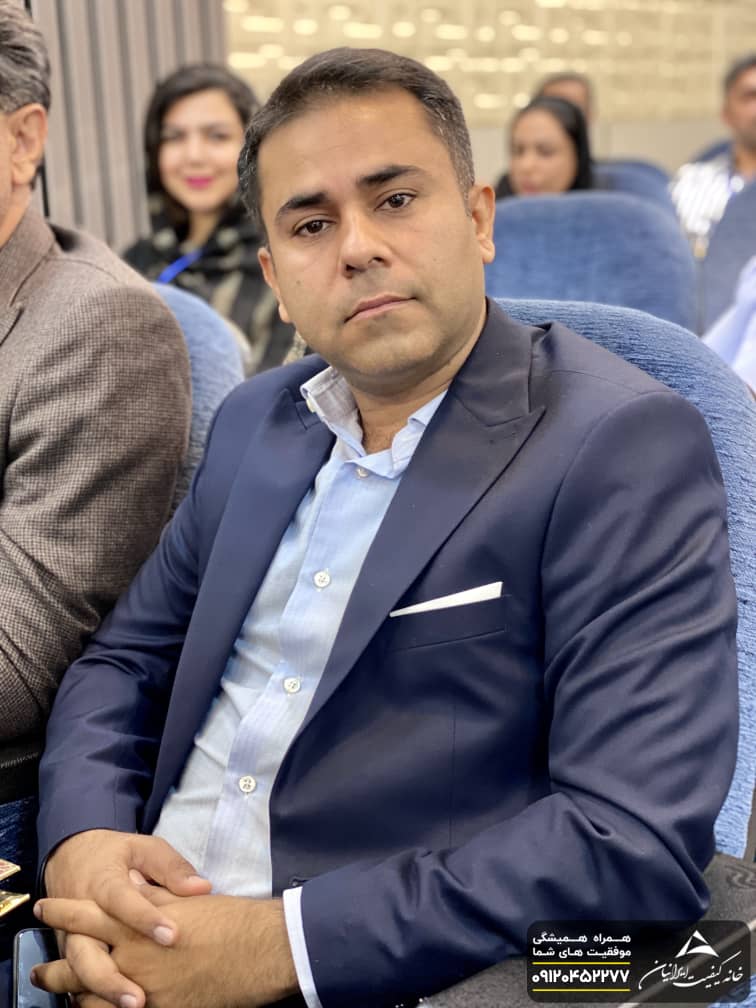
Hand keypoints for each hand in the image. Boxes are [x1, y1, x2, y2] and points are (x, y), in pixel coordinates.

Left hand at [32, 887, 297, 1007]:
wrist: (258, 950)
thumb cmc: (227, 919)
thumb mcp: (184, 900)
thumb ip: (154, 899)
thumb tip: (135, 893)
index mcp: (138, 923)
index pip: (88, 915)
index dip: (64, 912)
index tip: (46, 908)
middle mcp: (133, 957)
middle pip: (80, 963)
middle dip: (55, 967)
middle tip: (40, 968)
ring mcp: (144, 989)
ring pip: (93, 998)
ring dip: (76, 996)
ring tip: (67, 996)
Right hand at [42, 830, 211, 1005]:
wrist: (71, 859)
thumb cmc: (117, 855)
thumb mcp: (144, 849)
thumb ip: (171, 868)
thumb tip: (201, 887)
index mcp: (103, 883)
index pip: (122, 902)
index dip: (145, 919)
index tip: (172, 936)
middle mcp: (81, 915)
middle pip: (87, 951)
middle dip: (111, 977)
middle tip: (141, 998)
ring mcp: (72, 938)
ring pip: (79, 970)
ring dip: (103, 990)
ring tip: (134, 1005)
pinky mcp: (72, 952)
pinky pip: (77, 977)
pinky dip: (93, 995)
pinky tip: (117, 1007)